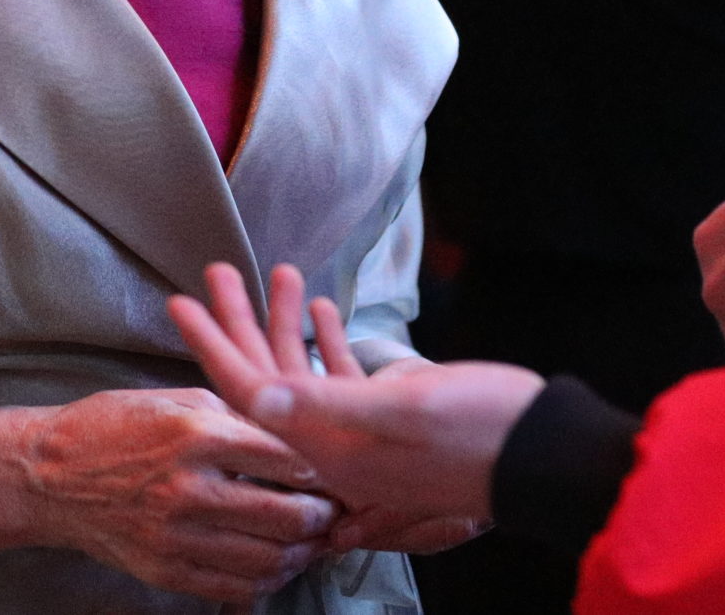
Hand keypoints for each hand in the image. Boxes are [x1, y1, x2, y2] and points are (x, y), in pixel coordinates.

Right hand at [9, 385, 338, 602]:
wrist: (47, 475)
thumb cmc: (116, 425)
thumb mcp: (181, 400)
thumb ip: (240, 419)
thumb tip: (295, 437)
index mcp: (198, 436)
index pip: (286, 459)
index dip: (323, 468)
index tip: (338, 468)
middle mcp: (189, 489)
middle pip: (286, 515)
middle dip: (323, 516)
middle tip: (335, 509)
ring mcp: (175, 536)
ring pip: (266, 558)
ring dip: (302, 553)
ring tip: (314, 539)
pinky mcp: (163, 569)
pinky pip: (232, 587)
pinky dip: (266, 580)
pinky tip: (277, 564)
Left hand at [170, 263, 543, 522]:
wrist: (544, 454)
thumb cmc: (481, 433)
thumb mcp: (401, 414)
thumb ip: (325, 405)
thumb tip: (256, 394)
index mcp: (330, 448)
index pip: (250, 395)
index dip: (212, 346)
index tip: (179, 302)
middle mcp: (337, 443)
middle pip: (268, 379)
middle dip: (238, 323)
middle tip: (215, 272)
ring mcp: (364, 432)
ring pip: (304, 372)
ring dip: (284, 321)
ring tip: (268, 271)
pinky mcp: (394, 418)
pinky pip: (343, 378)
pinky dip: (327, 340)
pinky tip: (319, 306)